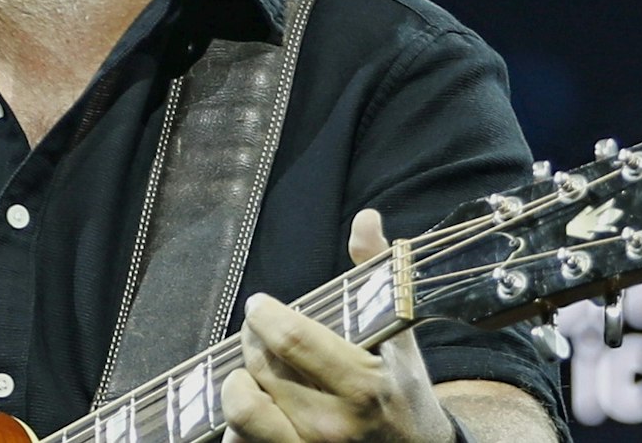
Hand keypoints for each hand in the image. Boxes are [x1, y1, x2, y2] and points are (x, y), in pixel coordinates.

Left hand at [221, 209, 453, 442]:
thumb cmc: (404, 390)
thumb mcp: (399, 336)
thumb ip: (376, 275)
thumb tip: (365, 219)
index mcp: (364, 384)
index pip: (294, 340)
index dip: (264, 316)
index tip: (258, 305)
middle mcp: (334, 424)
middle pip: (263, 369)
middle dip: (251, 341)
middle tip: (256, 331)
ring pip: (244, 412)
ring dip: (238, 384)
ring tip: (249, 370)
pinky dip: (237, 425)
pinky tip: (255, 405)